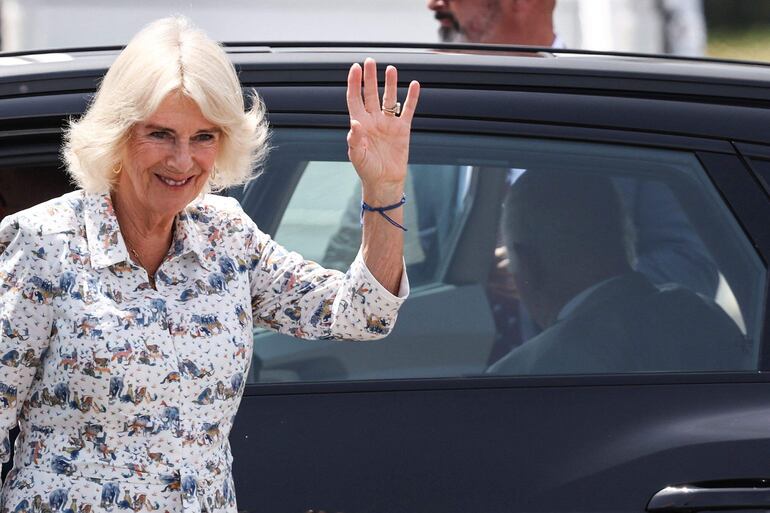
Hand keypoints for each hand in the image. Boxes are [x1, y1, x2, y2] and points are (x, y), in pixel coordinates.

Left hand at [346, 58, 419, 192]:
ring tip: (391, 69)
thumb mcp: (358, 156)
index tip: (355, 68)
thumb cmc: (367, 170)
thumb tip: (354, 122)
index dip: (355, 83)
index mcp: (360, 124)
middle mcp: (374, 120)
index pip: (355, 98)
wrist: (385, 182)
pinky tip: (414, 85)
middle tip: (371, 61)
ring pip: (389, 98)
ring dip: (390, 84)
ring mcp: (388, 123)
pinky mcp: (403, 129)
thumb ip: (354, 139)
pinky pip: (408, 110)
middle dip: (370, 77)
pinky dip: (412, 98)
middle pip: (371, 94)